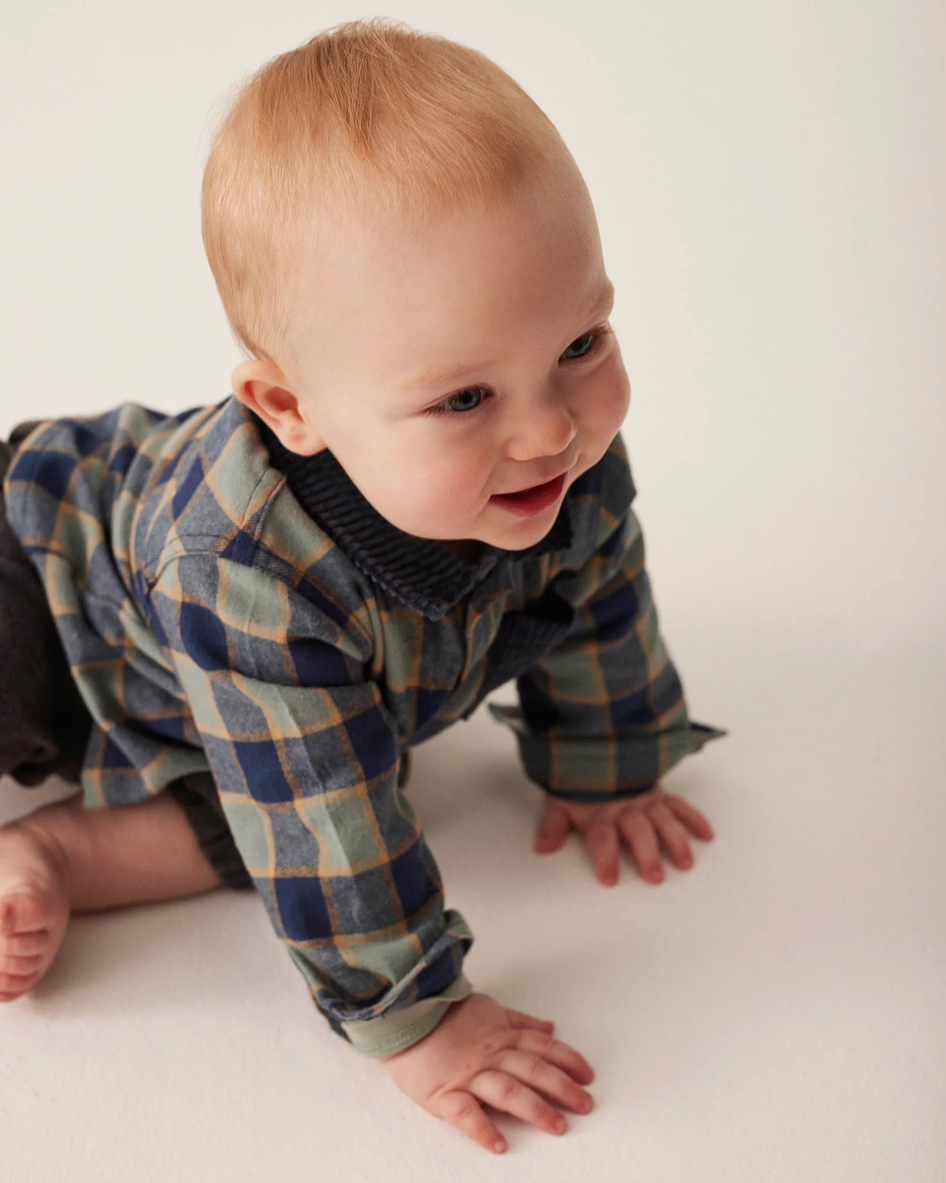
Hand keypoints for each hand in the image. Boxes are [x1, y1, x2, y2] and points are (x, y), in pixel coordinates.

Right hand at [379, 992, 594, 1153]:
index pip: (543, 1048)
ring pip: (508, 1090)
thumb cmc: (444, 1015)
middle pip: (533, 1070)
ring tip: (558, 1127)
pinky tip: (499, 1145)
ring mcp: (468, 1074)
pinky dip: (483, 1129)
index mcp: (502, 1035)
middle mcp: (491, 1055)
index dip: (569, 1060)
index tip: (588, 1076)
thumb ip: (520, 1022)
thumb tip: (550, 1029)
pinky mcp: (444, 1093)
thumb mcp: (488, 1009)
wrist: (402, 1015)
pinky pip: (465, 1113)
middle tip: (585, 1105)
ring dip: (535, 1109)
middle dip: (563, 1088)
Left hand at [534, 782, 713, 885]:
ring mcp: (646, 800)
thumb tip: (542, 849)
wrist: (595, 745)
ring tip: (685, 863)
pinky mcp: (660, 794)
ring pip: (664, 820)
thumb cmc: (579, 783)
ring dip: (676, 841)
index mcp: (600, 813)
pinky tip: (707, 836)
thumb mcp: (559, 801)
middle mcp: (625, 808)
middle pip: (638, 831)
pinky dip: (695, 819)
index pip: (602, 837)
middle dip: (646, 854)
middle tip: (655, 878)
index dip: (606, 856)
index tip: (610, 878)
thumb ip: (552, 826)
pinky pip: (681, 806)